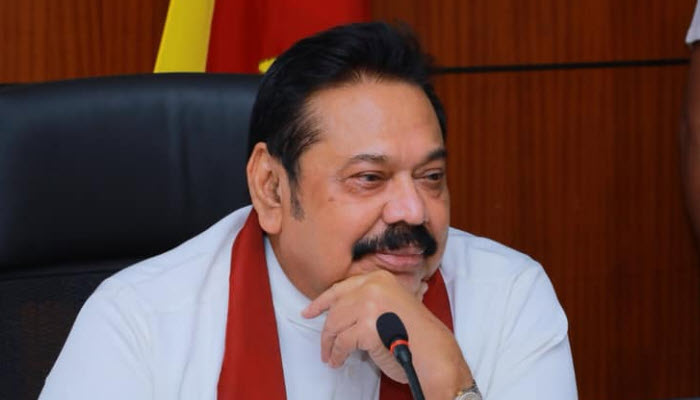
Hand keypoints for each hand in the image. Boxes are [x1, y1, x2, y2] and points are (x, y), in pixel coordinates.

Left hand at [302, 270, 472, 398]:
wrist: (434, 353)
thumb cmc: (416, 334)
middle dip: (326, 330)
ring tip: (331, 356)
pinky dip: (337, 354)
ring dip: (330, 344)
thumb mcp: (394, 303)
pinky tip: (339, 360)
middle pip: (335, 308)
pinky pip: (342, 343)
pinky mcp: (366, 328)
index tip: (309, 311)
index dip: (322, 302)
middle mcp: (373, 287)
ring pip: (335, 325)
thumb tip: (342, 308)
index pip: (341, 288)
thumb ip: (372, 299)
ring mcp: (369, 306)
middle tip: (323, 345)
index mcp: (379, 279)